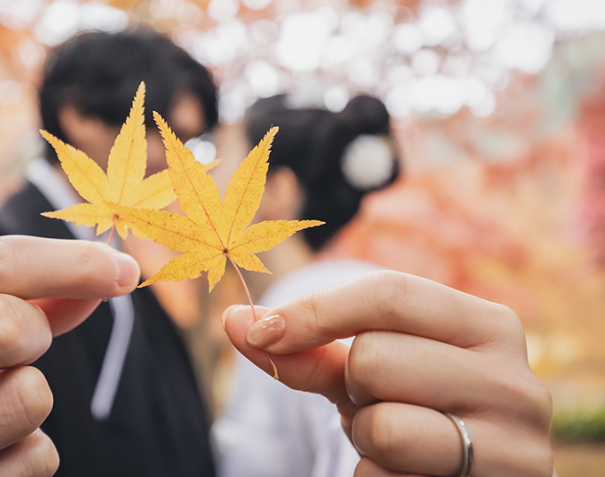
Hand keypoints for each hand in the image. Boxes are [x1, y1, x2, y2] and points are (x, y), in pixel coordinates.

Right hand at [0, 236, 139, 476]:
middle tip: (22, 345)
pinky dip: (24, 452)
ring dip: (30, 397)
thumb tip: (112, 272)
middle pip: (1, 326)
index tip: (121, 269)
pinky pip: (32, 461)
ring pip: (27, 399)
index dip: (68, 261)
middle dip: (36, 329)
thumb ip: (24, 294)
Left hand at [222, 270, 552, 476]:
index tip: (258, 332)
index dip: (313, 311)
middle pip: (375, 359)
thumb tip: (235, 320)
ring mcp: (517, 446)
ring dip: (364, 438)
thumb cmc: (410, 408)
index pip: (388, 294)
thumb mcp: (364, 371)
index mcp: (487, 325)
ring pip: (383, 426)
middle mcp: (516, 380)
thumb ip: (307, 345)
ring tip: (395, 441)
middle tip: (377, 403)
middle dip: (353, 387)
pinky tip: (408, 475)